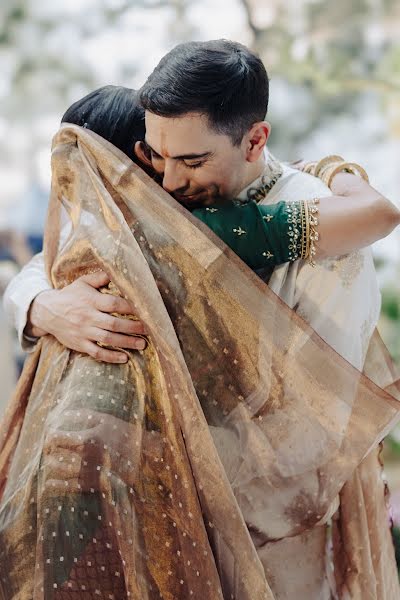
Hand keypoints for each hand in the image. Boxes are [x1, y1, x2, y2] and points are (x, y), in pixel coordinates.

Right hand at [26, 271, 148, 362]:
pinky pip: (96, 353)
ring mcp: (83, 332)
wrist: (47, 312)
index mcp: (91, 301)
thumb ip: (100, 278)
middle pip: (114, 324)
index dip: (130, 308)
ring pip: (107, 339)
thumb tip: (118, 271)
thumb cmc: (70, 295)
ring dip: (126, 343)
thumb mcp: (83, 282)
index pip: (114, 304)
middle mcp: (88, 317)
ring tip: (142, 344)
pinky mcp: (80, 344)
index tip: (145, 311)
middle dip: (133, 328)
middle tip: (150, 330)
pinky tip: (124, 358)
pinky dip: (111, 357)